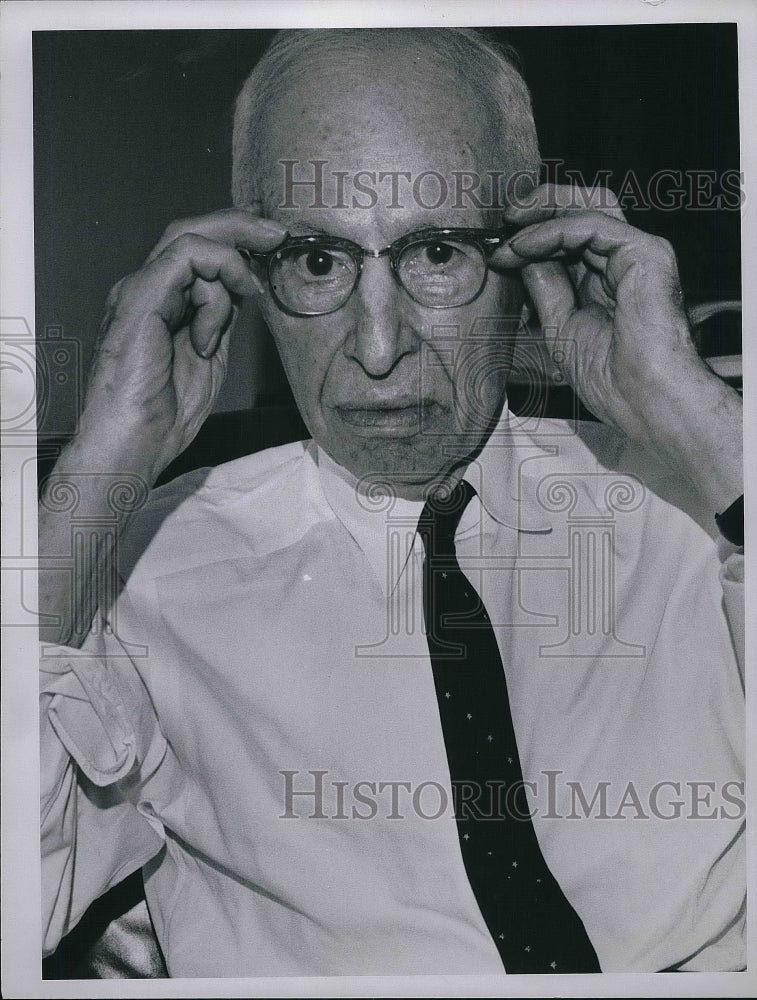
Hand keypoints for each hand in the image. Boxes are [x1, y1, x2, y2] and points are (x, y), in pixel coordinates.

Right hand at [78, 208, 286, 481]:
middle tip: (278, 234)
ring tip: (249, 297)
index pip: (198, 250)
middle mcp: (147, 289)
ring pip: (190, 239)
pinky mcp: (139, 300)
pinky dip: (217, 274)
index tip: (277, 246)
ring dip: (232, 264)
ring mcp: (140, 292)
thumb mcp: (209, 356)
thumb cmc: (164, 416)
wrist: (132, 445)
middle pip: (192, 231)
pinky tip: (229, 307)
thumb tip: (246, 289)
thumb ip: (220, 319)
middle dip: (240, 225)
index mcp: (162, 302)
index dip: (238, 240)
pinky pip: (184, 259)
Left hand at [491, 184, 741, 515]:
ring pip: (589, 209)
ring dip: (542, 214)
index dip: (535, 237)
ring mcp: (639, 254)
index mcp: (611, 280)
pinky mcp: (645, 253)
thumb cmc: (611, 379)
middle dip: (540, 209)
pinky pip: (590, 226)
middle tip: (503, 220)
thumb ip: (544, 288)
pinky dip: (551, 232)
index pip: (572, 240)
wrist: (642, 400)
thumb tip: (521, 257)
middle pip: (584, 212)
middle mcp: (627, 262)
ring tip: (508, 227)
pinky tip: (522, 247)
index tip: (498, 251)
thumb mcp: (560, 326)